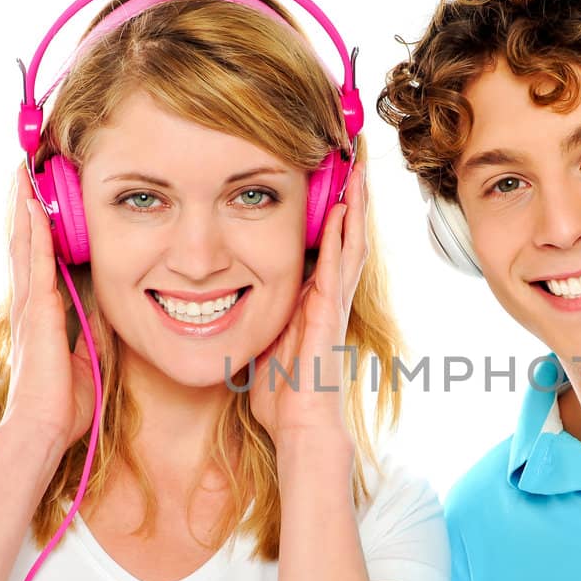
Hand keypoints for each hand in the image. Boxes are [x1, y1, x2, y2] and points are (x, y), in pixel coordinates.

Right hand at [0, 164, 97, 452]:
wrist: (42, 429)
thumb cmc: (63, 403)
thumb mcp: (89, 357)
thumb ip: (93, 329)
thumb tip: (107, 305)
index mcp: (41, 314)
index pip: (38, 260)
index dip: (36, 228)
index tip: (38, 198)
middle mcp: (30, 304)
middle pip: (24, 244)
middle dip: (24, 207)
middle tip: (24, 170)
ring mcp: (29, 306)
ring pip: (24, 246)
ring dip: (24, 209)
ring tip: (23, 174)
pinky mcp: (37, 313)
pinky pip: (35, 265)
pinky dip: (33, 235)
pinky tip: (33, 209)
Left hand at [248, 159, 368, 444]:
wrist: (299, 427)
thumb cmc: (280, 394)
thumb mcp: (259, 341)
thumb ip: (252, 315)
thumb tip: (222, 299)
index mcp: (311, 298)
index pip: (325, 242)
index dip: (330, 208)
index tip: (329, 172)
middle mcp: (328, 294)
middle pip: (346, 232)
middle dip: (350, 194)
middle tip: (353, 153)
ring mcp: (334, 301)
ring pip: (351, 240)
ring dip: (356, 203)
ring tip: (358, 165)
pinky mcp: (331, 312)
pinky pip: (340, 264)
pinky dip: (344, 233)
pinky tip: (346, 205)